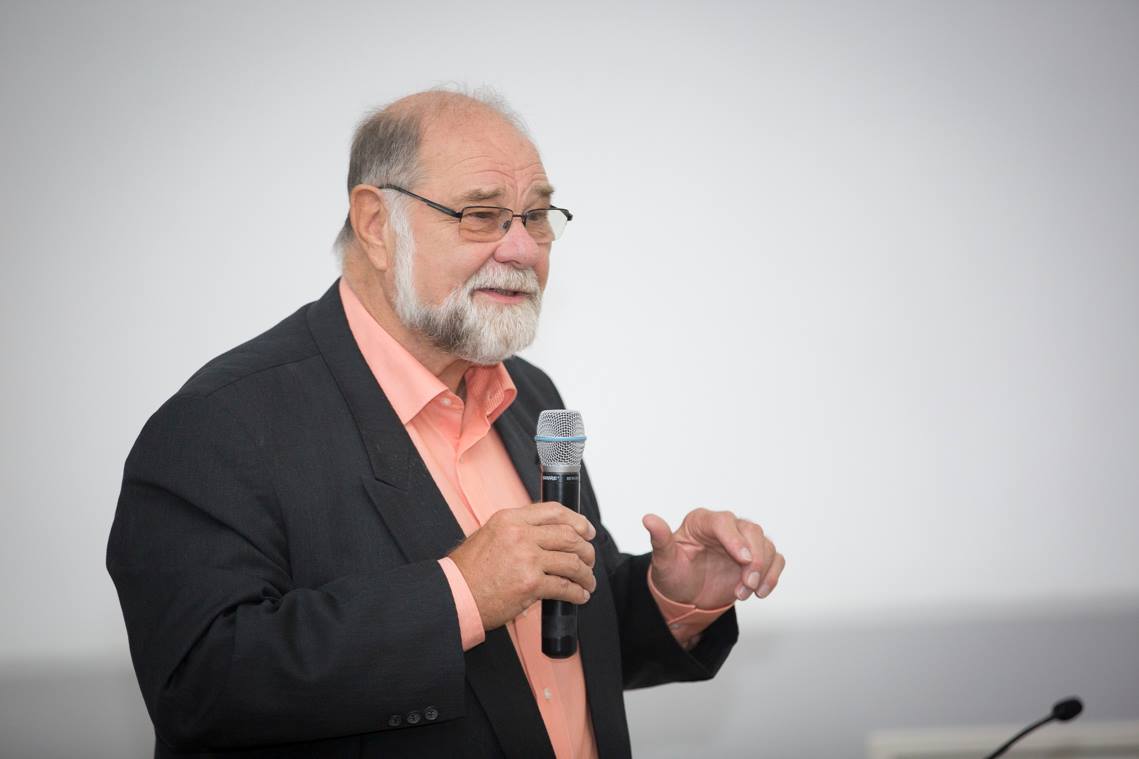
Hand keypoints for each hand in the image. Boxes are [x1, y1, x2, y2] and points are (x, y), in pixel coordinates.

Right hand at [449, 502, 597, 630]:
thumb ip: (516, 530)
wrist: (455, 594)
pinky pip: (565, 587)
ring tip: (587, 581)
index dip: (577, 520)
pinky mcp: (530, 584)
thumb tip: (543, 535)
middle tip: (589, 559)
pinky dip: (577, 593)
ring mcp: (527, 559)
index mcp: (510, 519)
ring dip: (585, 574)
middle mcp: (520, 535)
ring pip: (572, 562)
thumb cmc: (467, 570)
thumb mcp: (489, 534)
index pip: (554, 511)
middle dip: (586, 550)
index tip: (586, 530)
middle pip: (568, 536)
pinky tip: (579, 596)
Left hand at [643, 508, 784, 608]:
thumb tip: (648, 519)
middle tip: (746, 584)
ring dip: (762, 571)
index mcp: (701, 521)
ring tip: (744, 593)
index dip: (735, 539)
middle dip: (754, 559)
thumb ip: (660, 540)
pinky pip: (775, 559)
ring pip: (766, 545)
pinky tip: (760, 592)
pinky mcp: (756, 558)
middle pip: (751, 531)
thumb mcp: (664, 561)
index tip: (742, 559)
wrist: (685, 597)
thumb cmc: (673, 574)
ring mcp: (743, 542)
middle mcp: (725, 527)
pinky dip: (772, 576)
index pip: (723, 522)